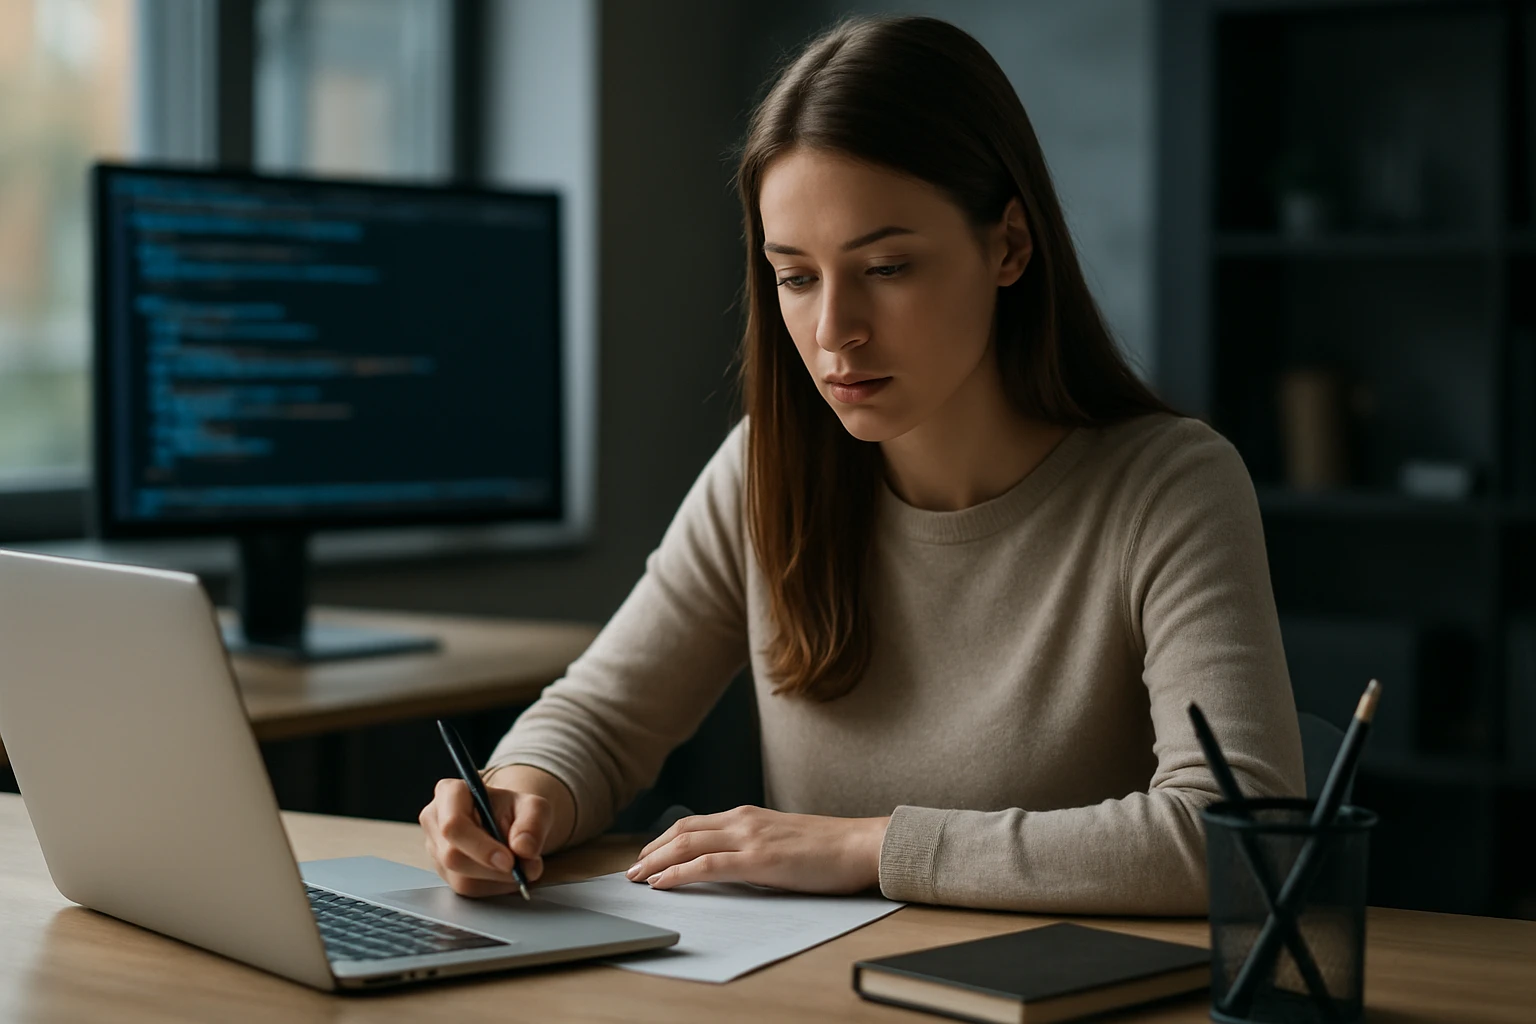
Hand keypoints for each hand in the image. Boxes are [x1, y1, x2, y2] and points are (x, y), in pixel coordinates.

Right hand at [418, 777, 551, 896]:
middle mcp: (435, 820)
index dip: (481, 847)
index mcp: (450, 793)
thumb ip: (533, 823)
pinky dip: (494, 886)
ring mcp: (436, 849)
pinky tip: (508, 873)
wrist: (510, 822)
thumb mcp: (534, 807)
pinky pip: (467, 889)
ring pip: (460, 878)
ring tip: (521, 866)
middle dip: (492, 867)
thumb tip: (524, 849)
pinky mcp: (444, 872)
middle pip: (453, 856)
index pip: (453, 825)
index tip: (509, 860)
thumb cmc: (515, 810)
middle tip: (524, 867)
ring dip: (497, 879)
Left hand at [624, 805, 889, 894]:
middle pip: (682, 831)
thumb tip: (731, 866)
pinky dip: (678, 873)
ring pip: (687, 844)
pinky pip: (706, 865)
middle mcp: (743, 820)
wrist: (859, 844)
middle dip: (652, 850)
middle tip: (631, 869)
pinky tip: (662, 883)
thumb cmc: (828, 849)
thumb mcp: (782, 841)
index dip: (665, 840)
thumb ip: (754, 847)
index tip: (648, 855)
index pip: (695, 824)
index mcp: (748, 815)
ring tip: (637, 877)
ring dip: (656, 861)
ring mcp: (749, 837)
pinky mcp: (758, 859)